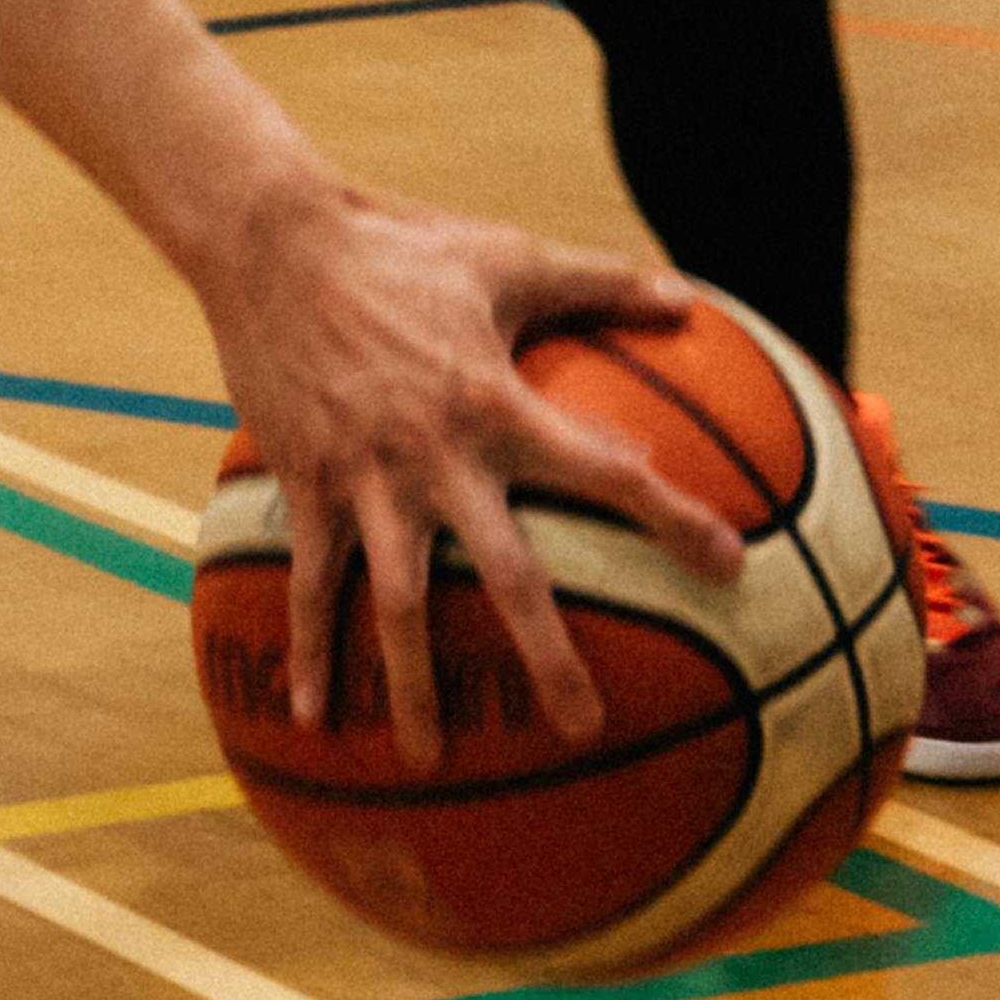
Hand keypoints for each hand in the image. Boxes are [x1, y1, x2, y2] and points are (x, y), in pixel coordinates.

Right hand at [193, 190, 742, 767]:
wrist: (267, 238)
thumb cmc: (397, 242)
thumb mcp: (505, 255)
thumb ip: (598, 282)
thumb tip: (689, 299)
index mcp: (497, 402)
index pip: (606, 470)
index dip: (672, 518)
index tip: (732, 569)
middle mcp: (437, 454)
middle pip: (506, 572)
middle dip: (547, 654)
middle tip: (588, 729)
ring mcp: (365, 477)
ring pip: (399, 601)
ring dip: (414, 683)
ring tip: (430, 762)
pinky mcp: (306, 482)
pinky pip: (310, 580)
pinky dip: (310, 648)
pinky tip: (317, 713)